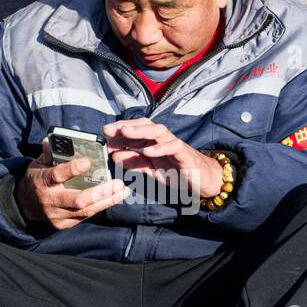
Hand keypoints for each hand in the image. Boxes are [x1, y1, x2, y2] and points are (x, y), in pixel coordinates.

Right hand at [15, 137, 129, 229]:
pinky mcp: (63, 224)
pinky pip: (85, 216)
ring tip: (123, 191)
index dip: (72, 169)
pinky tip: (113, 198)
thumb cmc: (37, 178)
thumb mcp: (38, 163)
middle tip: (118, 183)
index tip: (88, 162)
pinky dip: (100, 206)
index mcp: (42, 181)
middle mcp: (50, 200)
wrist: (25, 204)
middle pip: (78, 200)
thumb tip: (54, 138)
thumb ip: (49, 153)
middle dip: (100, 192)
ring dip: (107, 201)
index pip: (57, 175)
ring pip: (86, 211)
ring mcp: (57, 215)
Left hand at [102, 118, 224, 198]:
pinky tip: (148, 151)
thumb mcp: (150, 170)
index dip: (120, 129)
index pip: (136, 130)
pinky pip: (173, 147)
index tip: (104, 132)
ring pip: (158, 132)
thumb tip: (115, 156)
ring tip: (125, 133)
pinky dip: (160, 148)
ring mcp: (174, 145)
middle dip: (126, 126)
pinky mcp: (185, 153)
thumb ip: (134, 163)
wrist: (202, 180)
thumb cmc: (176, 172)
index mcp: (154, 142)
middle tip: (109, 129)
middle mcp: (163, 140)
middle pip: (145, 126)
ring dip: (141, 131)